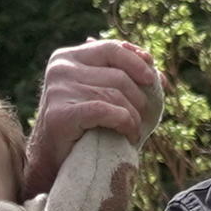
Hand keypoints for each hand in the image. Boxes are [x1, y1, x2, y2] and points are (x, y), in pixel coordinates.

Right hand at [23, 37, 162, 190]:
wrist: (53, 161)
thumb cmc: (83, 126)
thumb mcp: (102, 94)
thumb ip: (122, 76)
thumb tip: (157, 70)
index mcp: (69, 57)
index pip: (111, 49)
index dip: (136, 62)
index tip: (152, 79)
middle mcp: (61, 68)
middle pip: (118, 75)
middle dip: (139, 98)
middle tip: (144, 118)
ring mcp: (58, 90)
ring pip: (115, 95)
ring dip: (133, 116)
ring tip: (135, 131)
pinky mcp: (61, 113)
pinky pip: (105, 111)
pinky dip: (124, 123)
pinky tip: (129, 135)